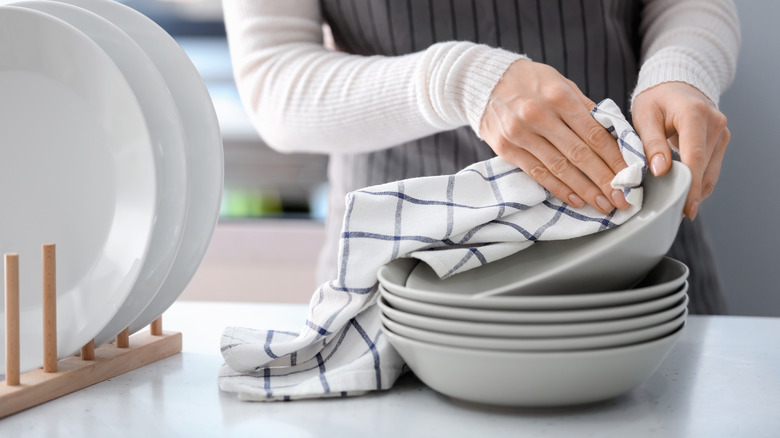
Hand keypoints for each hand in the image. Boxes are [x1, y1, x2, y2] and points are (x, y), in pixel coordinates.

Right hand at [480, 59, 629, 213]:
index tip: (629, 175)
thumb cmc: (529, 82)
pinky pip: (537, 173)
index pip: (593, 134)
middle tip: (621, 199)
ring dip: (584, 190)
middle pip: (579, 154)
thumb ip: (585, 108)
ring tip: (603, 204)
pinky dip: (558, 188)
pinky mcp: (506, 148)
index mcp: (559, 97)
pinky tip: (575, 199)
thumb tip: (613, 136)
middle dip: (604, 180)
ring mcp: (520, 134)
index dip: (614, 158)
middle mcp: (540, 116)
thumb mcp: (560, 83)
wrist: (484, 80)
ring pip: (559, 168)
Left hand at [632, 82, 729, 218]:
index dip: (690, 184)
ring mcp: (721, 133)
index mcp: (694, 115)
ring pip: (711, 171)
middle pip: (705, 167)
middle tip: (673, 213)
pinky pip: (710, 168)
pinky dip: (698, 182)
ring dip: (695, 190)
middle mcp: (715, 123)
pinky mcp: (720, 141)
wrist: (675, 85)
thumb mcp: (645, 117)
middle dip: (690, 192)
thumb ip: (651, 144)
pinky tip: (683, 192)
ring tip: (675, 206)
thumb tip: (660, 171)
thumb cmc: (656, 99)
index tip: (684, 206)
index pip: (695, 156)